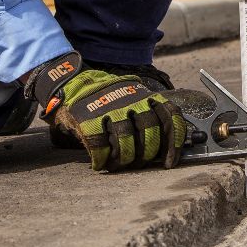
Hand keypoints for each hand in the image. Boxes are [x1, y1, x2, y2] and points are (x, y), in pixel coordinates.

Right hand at [25, 54, 186, 170]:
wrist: (72, 84)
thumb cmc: (107, 98)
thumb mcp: (132, 95)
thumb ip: (149, 111)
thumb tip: (169, 144)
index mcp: (144, 94)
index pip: (170, 117)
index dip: (174, 143)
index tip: (170, 163)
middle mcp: (130, 99)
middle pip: (150, 133)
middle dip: (147, 154)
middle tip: (139, 162)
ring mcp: (110, 108)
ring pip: (127, 142)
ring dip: (125, 159)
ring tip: (119, 163)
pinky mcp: (89, 119)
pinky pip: (101, 147)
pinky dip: (103, 159)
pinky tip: (101, 162)